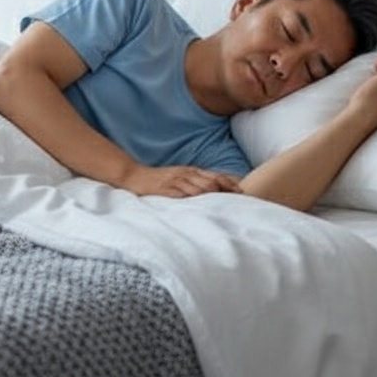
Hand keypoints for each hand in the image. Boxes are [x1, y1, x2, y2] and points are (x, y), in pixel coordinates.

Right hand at [120, 164, 241, 198]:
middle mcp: (185, 174)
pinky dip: (194, 198)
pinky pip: (183, 193)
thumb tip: (212, 191)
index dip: (229, 183)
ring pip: (200, 187)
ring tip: (227, 204)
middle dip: (227, 190)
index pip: (215, 175)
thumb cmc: (157, 180)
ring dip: (214, 195)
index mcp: (190, 171)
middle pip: (211, 181)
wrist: (134, 176)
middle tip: (241, 200)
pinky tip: (203, 205)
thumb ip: (193, 182)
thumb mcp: (178, 177)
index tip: (243, 192)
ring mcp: (176, 181)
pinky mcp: (166, 189)